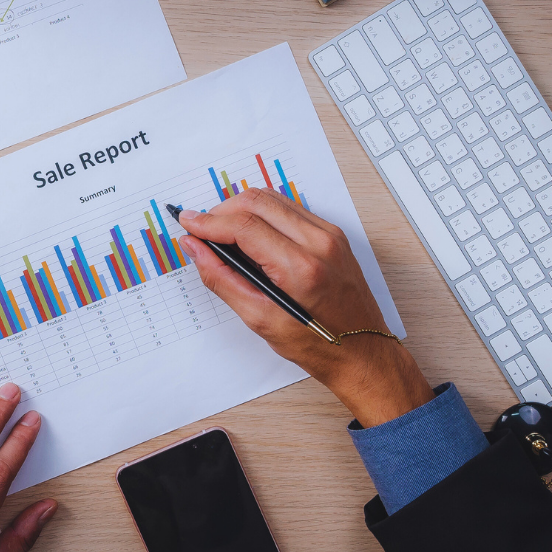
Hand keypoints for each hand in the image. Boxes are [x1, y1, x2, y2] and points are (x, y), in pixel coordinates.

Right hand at [177, 188, 434, 425]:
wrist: (363, 352)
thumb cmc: (320, 345)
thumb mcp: (261, 320)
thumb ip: (223, 280)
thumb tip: (197, 250)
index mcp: (301, 268)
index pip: (245, 225)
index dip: (209, 221)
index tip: (188, 224)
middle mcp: (319, 243)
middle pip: (258, 201)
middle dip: (222, 211)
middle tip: (202, 230)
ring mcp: (330, 235)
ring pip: (274, 199)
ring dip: (242, 209)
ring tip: (223, 234)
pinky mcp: (333, 235)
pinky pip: (290, 209)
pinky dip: (264, 215)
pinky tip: (252, 236)